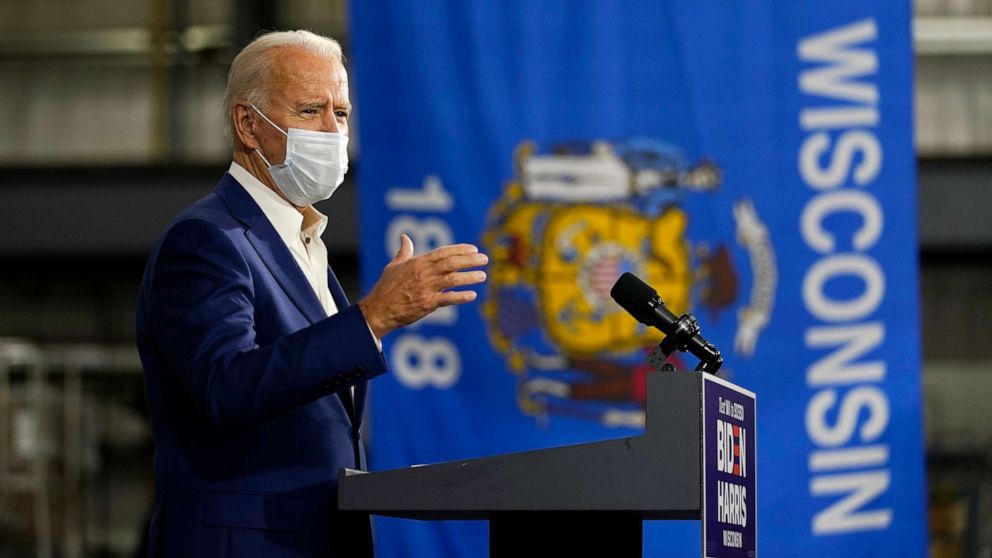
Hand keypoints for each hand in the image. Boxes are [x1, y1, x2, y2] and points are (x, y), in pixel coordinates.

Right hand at [358, 234, 487, 337]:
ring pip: (453, 279)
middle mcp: (424, 273)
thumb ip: (403, 251)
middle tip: (484, 259)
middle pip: (452, 263)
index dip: (460, 249)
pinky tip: (472, 295)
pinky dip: (461, 296)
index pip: (443, 252)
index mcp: (418, 262)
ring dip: (470, 277)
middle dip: (470, 260)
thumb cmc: (386, 287)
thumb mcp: (394, 265)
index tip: (474, 249)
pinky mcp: (427, 304)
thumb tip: (404, 237)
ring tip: (483, 275)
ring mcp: (426, 288)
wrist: (379, 309)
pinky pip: (448, 299)